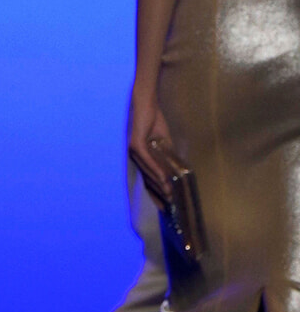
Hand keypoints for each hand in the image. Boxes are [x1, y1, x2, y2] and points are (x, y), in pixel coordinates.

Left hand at [128, 91, 172, 205]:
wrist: (147, 105)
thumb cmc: (154, 122)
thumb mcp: (164, 143)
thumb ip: (168, 156)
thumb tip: (177, 169)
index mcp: (141, 158)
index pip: (148, 180)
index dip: (156, 194)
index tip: (165, 207)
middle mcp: (135, 158)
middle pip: (147, 181)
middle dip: (159, 194)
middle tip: (170, 206)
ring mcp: (134, 152)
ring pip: (148, 173)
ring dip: (160, 185)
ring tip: (170, 195)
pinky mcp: (136, 145)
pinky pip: (147, 161)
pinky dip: (156, 170)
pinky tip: (164, 179)